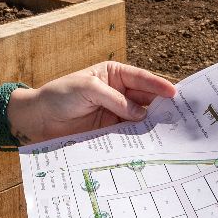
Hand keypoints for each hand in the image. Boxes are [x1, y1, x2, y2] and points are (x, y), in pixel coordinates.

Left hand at [11, 61, 177, 140]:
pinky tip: (149, 143)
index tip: (175, 93)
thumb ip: (115, 100)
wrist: (38, 119)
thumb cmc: (60, 95)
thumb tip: (141, 114)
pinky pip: (128, 134)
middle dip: (161, 106)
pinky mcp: (109, 132)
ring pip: (139, 118)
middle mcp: (118, 93)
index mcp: (114, 74)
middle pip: (145, 99)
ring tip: (169, 132)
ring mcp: (115, 113)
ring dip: (152, 125)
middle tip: (179, 116)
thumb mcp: (88, 90)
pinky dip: (139, 138)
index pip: (141, 78)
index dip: (159, 85)